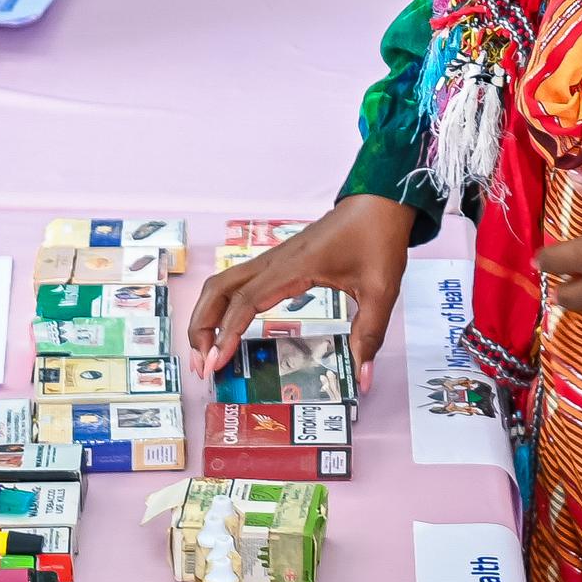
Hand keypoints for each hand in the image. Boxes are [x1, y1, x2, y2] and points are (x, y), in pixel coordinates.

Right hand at [189, 195, 412, 371]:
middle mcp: (273, 262)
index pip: (245, 302)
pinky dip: (223, 307)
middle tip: (203, 365)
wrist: (378, 203)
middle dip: (201, 328)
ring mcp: (272, 260)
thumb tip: (363, 378)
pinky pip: (238, 284)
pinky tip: (229, 330)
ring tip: (208, 353)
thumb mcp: (380, 290)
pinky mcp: (278, 263)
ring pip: (221, 285)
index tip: (216, 363)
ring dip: (206, 316)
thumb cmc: (377, 238)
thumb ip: (369, 334)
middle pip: (217, 290)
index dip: (226, 334)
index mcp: (293, 267)